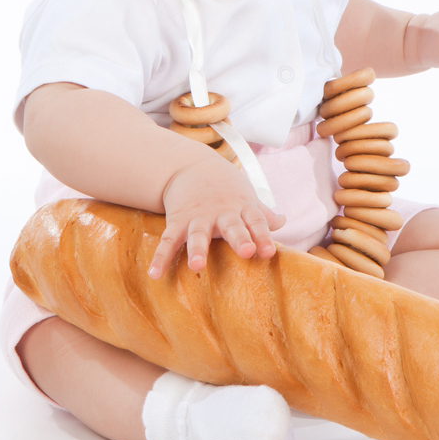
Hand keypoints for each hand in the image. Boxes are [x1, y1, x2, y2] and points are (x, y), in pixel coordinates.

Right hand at [147, 153, 284, 279]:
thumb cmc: (225, 187)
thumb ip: (263, 214)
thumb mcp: (246, 197)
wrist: (191, 165)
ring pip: (198, 234)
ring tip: (197, 266)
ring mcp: (198, 217)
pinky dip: (161, 257)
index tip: (269, 252)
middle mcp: (221, 213)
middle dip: (239, 239)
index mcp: (242, 208)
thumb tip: (283, 222)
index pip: (256, 222)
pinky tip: (154, 274)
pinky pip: (168, 240)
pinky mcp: (177, 221)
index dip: (263, 236)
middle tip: (246, 252)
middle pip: (232, 227)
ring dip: (197, 249)